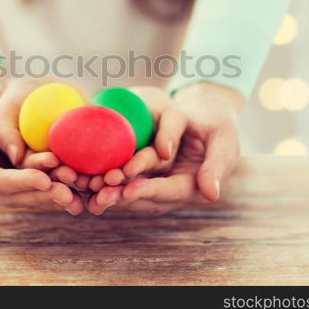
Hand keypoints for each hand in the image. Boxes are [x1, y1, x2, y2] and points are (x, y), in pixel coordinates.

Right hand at [0, 48, 82, 214]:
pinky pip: (49, 172)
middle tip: (71, 192)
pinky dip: (64, 173)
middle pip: (24, 192)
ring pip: (39, 187)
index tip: (43, 180)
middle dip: (47, 193)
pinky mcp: (29, 167)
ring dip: (60, 187)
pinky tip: (84, 175)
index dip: (22, 184)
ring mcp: (13, 177)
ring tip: (81, 184)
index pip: (0, 184)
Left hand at [87, 82, 243, 214]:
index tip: (129, 191)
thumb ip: (217, 166)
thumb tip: (210, 194)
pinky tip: (84, 171)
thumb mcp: (223, 141)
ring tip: (86, 185)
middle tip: (99, 194)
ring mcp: (153, 178)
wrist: (206, 114)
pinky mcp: (140, 166)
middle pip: (142, 194)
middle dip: (120, 194)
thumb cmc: (219, 126)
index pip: (169, 191)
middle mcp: (169, 187)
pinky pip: (120, 171)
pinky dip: (104, 172)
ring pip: (127, 185)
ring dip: (107, 187)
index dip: (149, 191)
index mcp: (192, 186)